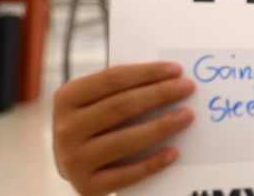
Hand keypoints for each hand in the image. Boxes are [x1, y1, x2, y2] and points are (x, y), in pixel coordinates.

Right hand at [53, 62, 195, 195]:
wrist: (75, 164)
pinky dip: (151, 163)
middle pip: (120, 106)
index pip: (112, 79)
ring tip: (187, 116)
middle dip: (159, 94)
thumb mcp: (98, 101)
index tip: (177, 69)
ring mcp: (73, 160)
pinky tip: (173, 152)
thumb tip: (170, 77)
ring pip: (124, 140)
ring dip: (160, 127)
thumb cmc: (97, 123)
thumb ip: (123, 88)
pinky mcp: (86, 186)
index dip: (147, 73)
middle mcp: (65, 129)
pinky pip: (125, 175)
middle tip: (188, 87)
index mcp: (67, 98)